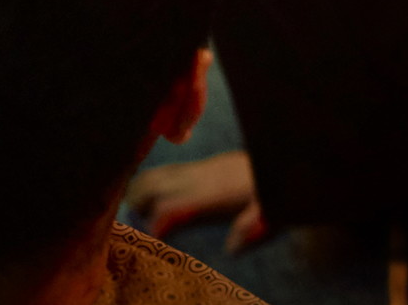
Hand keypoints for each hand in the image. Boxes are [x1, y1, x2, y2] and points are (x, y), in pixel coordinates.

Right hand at [125, 150, 273, 250]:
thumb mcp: (270, 211)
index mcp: (215, 193)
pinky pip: (166, 172)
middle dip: (136, 205)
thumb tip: (231, 248)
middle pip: (154, 185)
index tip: (151, 238)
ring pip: (156, 175)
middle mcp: (200, 178)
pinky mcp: (200, 166)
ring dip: (138, 193)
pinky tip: (146, 199)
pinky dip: (149, 184)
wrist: (276, 160)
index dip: (157, 223)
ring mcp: (198, 169)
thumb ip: (252, 227)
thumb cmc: (273, 193)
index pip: (174, 206)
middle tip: (131, 229)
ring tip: (134, 216)